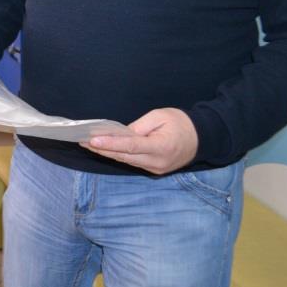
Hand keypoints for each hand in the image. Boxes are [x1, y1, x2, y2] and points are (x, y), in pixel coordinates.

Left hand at [81, 108, 197, 174]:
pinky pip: (132, 162)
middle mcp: (157, 162)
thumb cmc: (181, 123)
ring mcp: (156, 168)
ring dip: (107, 153)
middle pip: (124, 156)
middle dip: (102, 149)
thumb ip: (139, 126)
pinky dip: (118, 155)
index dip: (110, 143)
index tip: (93, 140)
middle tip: (82, 140)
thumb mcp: (161, 116)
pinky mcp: (154, 170)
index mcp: (161, 147)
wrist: (203, 138)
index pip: (131, 146)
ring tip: (87, 143)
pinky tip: (104, 148)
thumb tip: (119, 133)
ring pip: (126, 161)